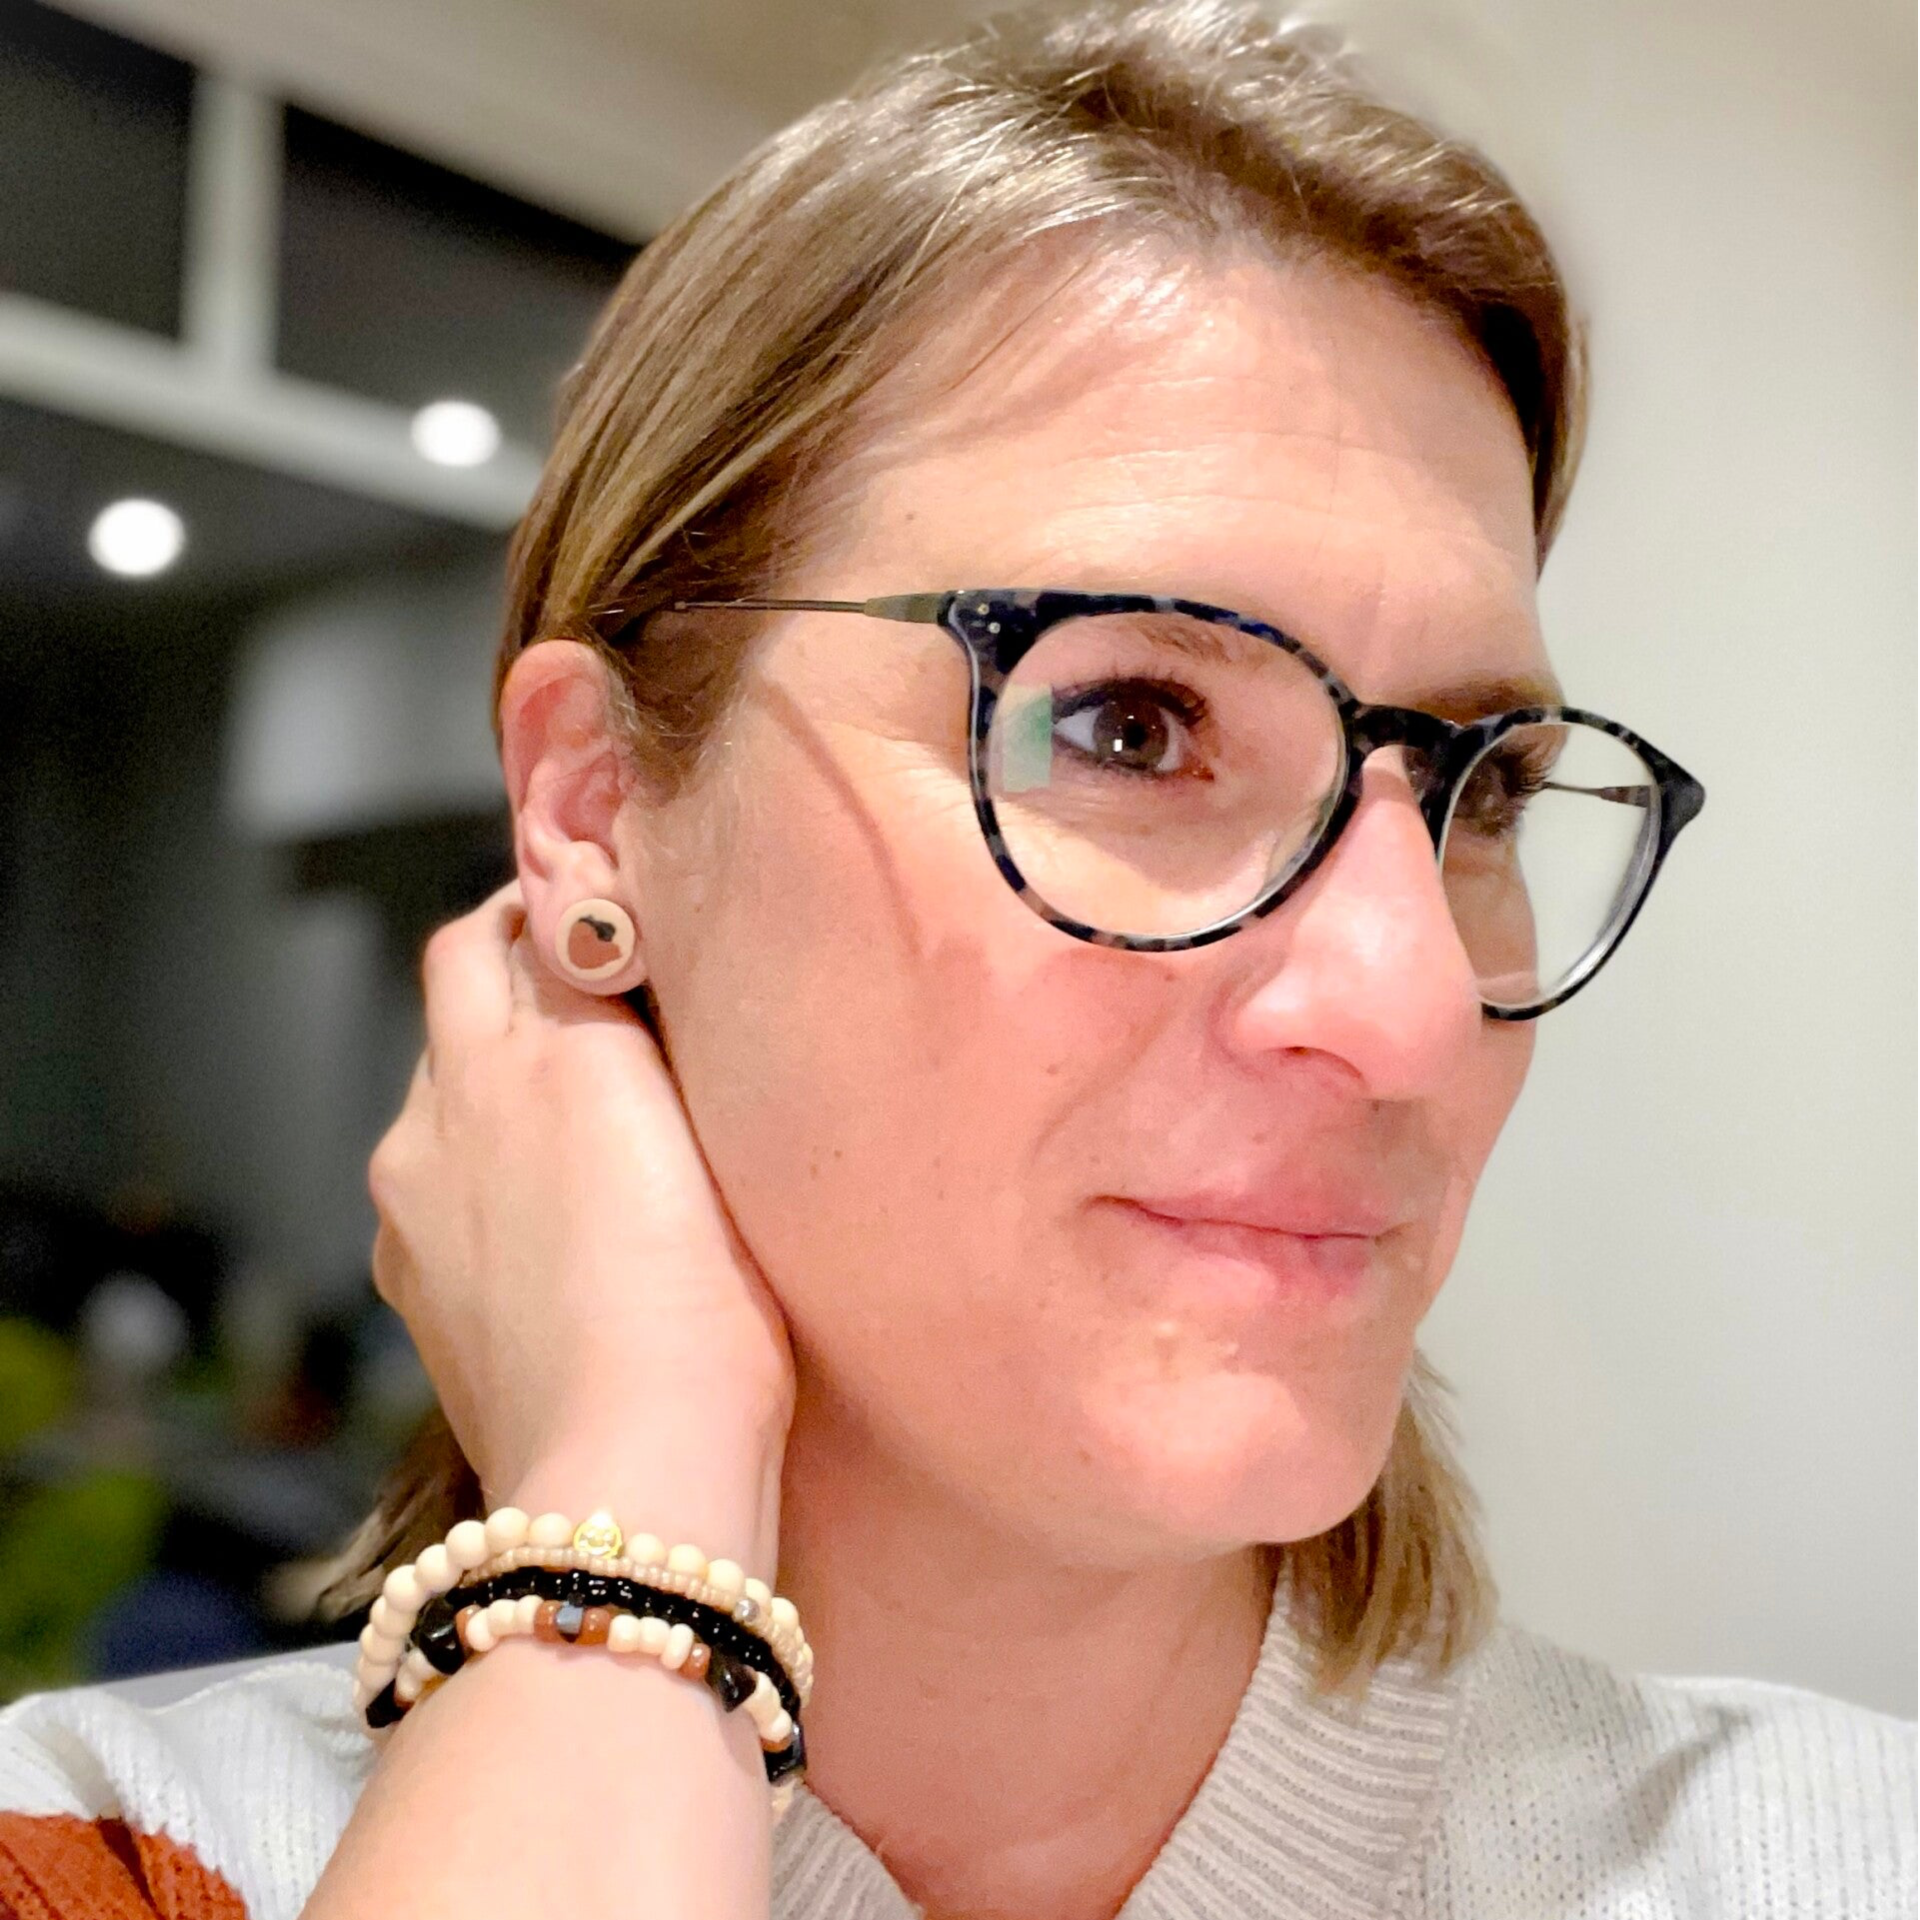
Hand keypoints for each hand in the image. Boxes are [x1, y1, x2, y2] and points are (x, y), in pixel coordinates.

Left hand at [368, 883, 794, 1557]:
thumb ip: (634, 1023)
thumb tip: (608, 952)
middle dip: (512, 958)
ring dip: (489, 1067)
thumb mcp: (700, 1128)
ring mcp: (413, 1189)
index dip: (565, 910)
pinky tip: (539, 1217)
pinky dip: (469, 1162)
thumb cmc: (709, 1304)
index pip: (525, 923)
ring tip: (575, 1119)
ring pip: (440, 1079)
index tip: (611, 921)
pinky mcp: (401, 1269)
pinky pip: (426, 1174)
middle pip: (461, 971)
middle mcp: (456, 1099)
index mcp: (542, 1049)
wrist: (630, 1466)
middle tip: (584, 983)